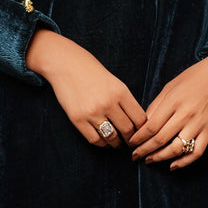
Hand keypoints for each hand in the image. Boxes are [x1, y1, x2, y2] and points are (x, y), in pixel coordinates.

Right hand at [26, 30, 145, 146]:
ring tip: (117, 143)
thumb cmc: (91, 71)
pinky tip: (103, 141)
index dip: (142, 129)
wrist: (64, 64)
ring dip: (116, 143)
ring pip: (112, 137)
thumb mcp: (114, 81)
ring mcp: (92, 112)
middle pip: (127, 130)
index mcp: (121, 92)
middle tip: (129, 140)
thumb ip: (124, 100)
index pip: (139, 118)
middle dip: (130, 138)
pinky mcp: (78, 119)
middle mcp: (108, 103)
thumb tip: (135, 122)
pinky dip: (101, 143)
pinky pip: (94, 139)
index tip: (140, 132)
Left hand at [130, 53, 207, 168]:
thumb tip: (143, 125)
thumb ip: (156, 106)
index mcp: (173, 101)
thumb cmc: (193, 78)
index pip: (151, 126)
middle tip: (135, 156)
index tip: (132, 143)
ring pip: (176, 149)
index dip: (139, 138)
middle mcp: (186, 114)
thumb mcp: (170, 87)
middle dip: (144, 150)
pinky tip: (173, 165)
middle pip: (160, 139)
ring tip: (150, 160)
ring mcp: (199, 124)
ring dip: (160, 158)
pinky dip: (184, 162)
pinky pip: (196, 152)